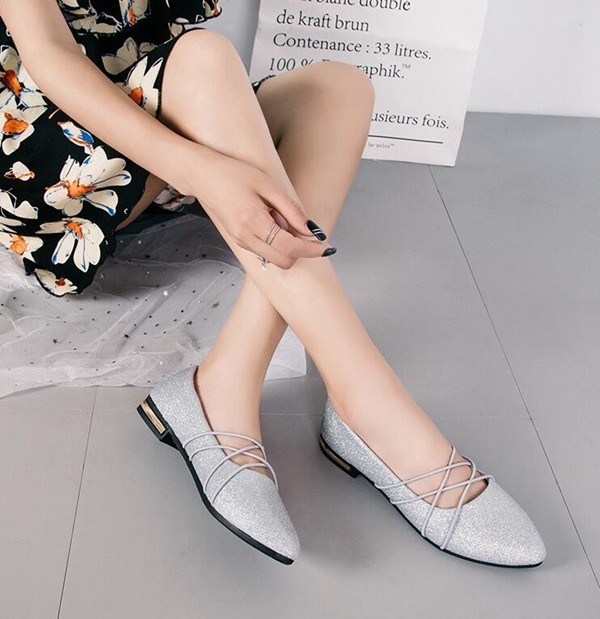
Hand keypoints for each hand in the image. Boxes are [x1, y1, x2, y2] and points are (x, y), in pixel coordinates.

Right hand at [188, 150, 334, 268]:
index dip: (311, 249)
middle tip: (307, 231)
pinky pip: (265, 251)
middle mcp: (245, 237)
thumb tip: (311, 230)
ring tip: (283, 219)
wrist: (203, 176)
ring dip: (288, 247)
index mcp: (253, 221)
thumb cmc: (234, 174)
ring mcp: (240, 241)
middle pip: (284, 260)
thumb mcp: (268, 185)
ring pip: (275, 259)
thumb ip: (291, 210)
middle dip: (301, 251)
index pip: (290, 247)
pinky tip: (273, 222)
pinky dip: (276, 244)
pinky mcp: (239, 241)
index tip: (326, 246)